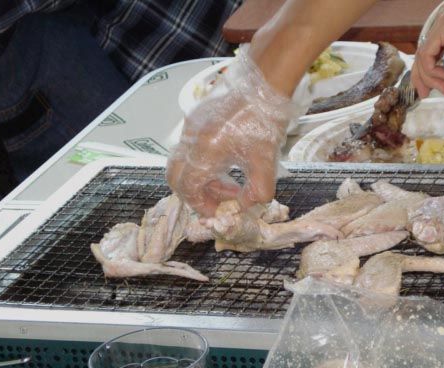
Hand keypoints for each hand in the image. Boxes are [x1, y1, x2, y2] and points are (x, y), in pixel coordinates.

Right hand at [167, 47, 302, 216]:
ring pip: (183, 161)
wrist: (264, 79)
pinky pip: (190, 147)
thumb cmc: (265, 117)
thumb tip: (248, 205)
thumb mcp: (267, 159)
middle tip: (219, 201)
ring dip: (203, 178)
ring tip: (232, 183)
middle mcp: (191, 137)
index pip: (188, 187)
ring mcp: (191, 125)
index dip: (200, 205)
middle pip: (176, 175)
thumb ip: (258, 189)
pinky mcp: (197, 117)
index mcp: (205, 149)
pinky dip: (204, 162)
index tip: (218, 211)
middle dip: (195, 193)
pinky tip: (229, 163)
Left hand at [412, 0, 443, 97]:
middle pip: (422, 52)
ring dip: (429, 76)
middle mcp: (443, 18)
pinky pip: (427, 52)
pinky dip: (431, 69)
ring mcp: (443, 19)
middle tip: (425, 94)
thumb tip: (439, 84)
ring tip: (443, 88)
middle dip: (421, 77)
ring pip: (423, 54)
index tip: (426, 90)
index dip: (423, 72)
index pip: (427, 50)